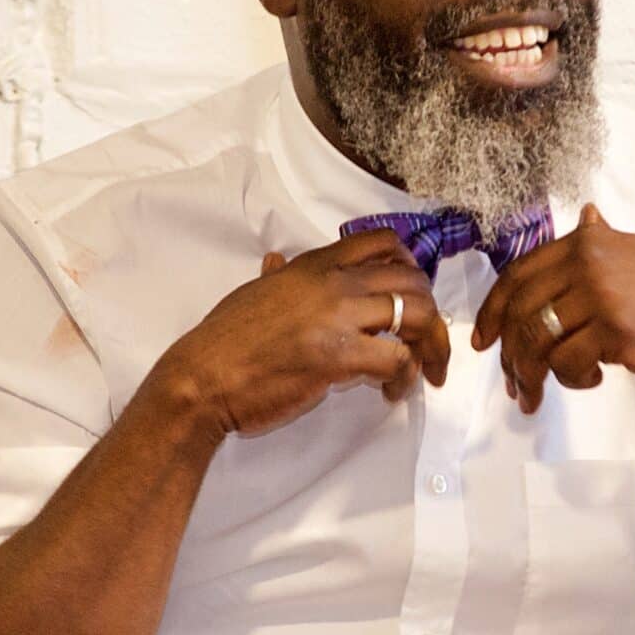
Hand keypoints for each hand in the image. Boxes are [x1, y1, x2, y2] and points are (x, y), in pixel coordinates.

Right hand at [150, 229, 450, 440]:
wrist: (203, 377)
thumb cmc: (223, 341)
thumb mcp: (252, 293)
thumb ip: (275, 276)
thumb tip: (275, 261)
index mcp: (313, 264)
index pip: (383, 243)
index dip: (410, 267)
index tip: (411, 294)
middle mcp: (332, 283)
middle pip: (411, 282)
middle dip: (430, 314)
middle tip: (427, 343)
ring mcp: (338, 318)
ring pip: (415, 316)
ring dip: (428, 346)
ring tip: (420, 371)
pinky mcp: (339, 357)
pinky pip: (398, 360)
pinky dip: (405, 378)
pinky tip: (391, 391)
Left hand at [470, 205, 634, 412]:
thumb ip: (605, 243)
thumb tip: (586, 215)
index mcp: (588, 242)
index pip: (518, 274)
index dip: (493, 311)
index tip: (482, 341)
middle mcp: (590, 261)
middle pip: (522, 311)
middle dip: (509, 355)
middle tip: (513, 384)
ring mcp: (602, 294)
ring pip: (537, 340)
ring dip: (531, 376)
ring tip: (538, 396)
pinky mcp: (616, 331)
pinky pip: (566, 363)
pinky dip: (571, 380)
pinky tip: (593, 381)